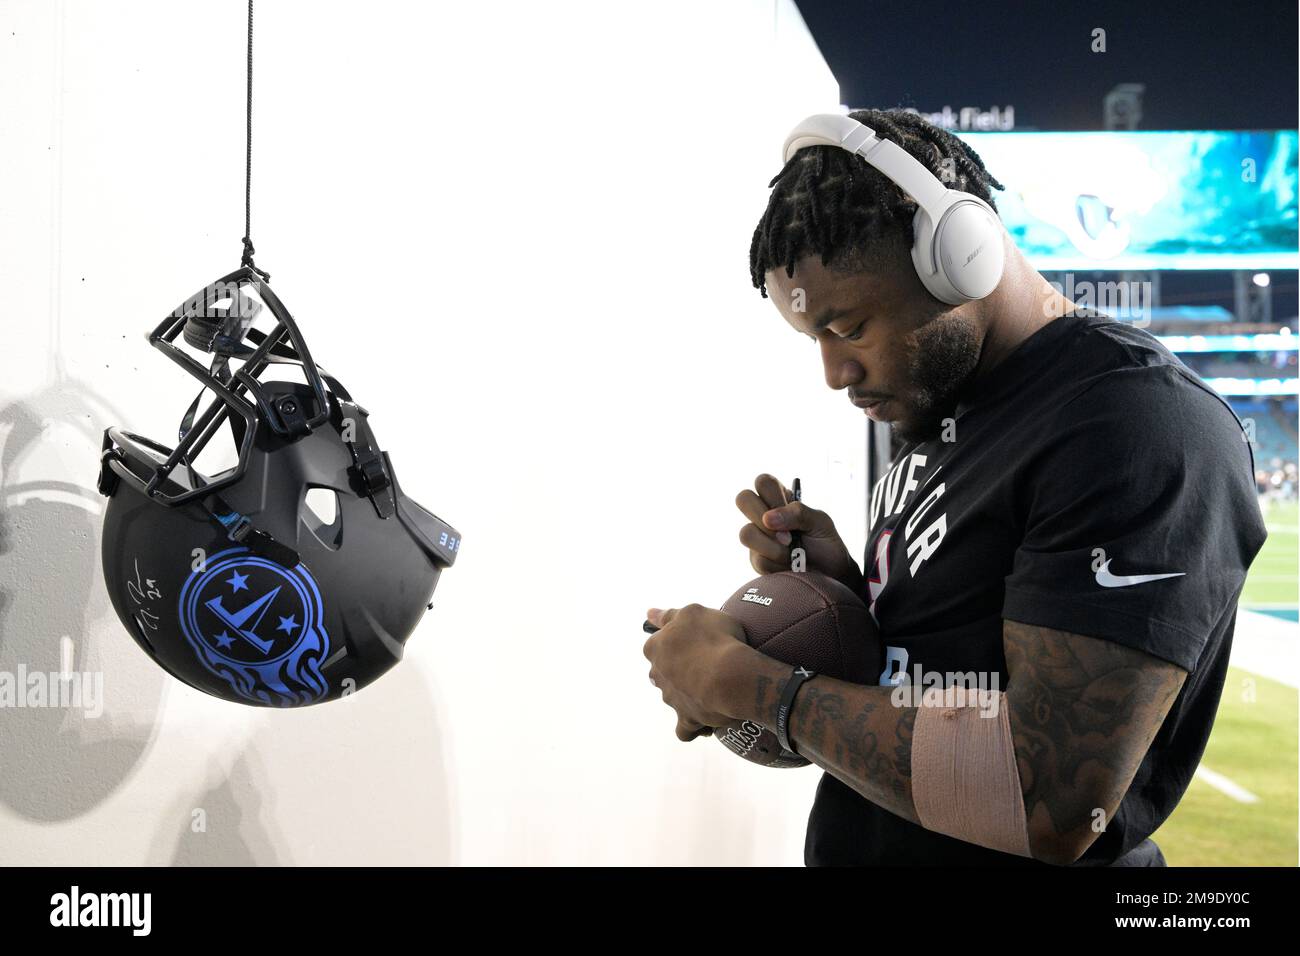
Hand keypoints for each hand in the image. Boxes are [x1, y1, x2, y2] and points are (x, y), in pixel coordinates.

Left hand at [643, 604, 747, 741]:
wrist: (731, 676)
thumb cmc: (715, 638)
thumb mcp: (694, 613)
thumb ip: (669, 615)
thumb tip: (649, 614)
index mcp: (656, 648)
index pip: (657, 645)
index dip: (676, 644)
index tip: (695, 644)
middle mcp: (658, 675)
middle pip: (663, 673)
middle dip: (678, 671)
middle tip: (705, 665)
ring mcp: (671, 699)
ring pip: (674, 699)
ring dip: (688, 696)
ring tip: (714, 691)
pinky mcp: (687, 720)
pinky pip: (685, 729)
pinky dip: (693, 726)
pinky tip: (706, 721)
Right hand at [735, 473, 863, 592]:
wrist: (831, 574)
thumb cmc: (826, 543)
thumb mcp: (821, 522)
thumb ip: (798, 513)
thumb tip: (767, 518)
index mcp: (780, 498)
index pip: (763, 482)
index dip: (772, 494)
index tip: (788, 512)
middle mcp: (764, 514)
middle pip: (743, 499)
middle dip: (764, 518)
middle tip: (788, 535)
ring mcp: (757, 537)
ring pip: (746, 533)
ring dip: (773, 546)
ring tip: (791, 553)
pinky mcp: (757, 560)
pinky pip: (758, 560)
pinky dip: (779, 564)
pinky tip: (790, 566)